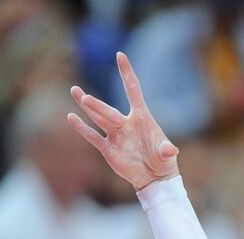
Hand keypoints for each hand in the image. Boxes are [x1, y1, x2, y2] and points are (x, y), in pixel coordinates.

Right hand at [67, 52, 179, 191]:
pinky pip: (94, 137)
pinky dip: (83, 129)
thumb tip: (171, 151)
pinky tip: (72, 117)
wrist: (154, 178)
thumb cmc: (162, 161)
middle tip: (85, 98)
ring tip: (75, 91)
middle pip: (109, 111)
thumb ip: (166, 150)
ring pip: (98, 119)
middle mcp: (125, 123)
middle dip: (97, 106)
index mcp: (141, 118)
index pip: (133, 90)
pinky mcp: (109, 149)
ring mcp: (116, 135)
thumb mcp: (166, 155)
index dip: (127, 74)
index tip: (120, 55)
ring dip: (87, 107)